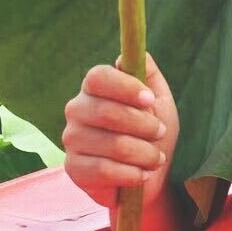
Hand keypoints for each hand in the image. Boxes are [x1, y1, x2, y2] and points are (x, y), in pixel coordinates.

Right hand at [62, 52, 179, 210]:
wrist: (148, 176)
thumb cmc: (152, 135)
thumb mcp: (160, 102)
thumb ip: (149, 75)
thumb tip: (136, 54)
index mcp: (95, 88)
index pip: (98, 77)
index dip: (125, 87)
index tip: (149, 99)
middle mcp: (76, 109)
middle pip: (106, 111)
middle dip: (143, 124)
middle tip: (160, 132)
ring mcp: (71, 139)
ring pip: (112, 144)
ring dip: (144, 153)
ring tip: (156, 158)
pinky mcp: (73, 168)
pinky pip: (104, 170)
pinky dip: (132, 174)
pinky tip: (142, 174)